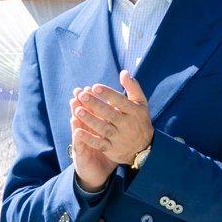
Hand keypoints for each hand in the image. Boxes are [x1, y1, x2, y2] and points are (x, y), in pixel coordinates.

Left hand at [70, 70, 153, 185]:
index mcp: (134, 111)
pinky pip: (99, 144)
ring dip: (90, 120)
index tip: (95, 87)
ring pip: (103, 128)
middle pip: (110, 114)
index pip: (120, 101)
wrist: (144, 148)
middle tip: (82, 96)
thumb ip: (133, 88)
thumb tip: (124, 72)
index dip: (108, 94)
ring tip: (77, 110)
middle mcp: (127, 124)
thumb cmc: (139, 119)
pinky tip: (77, 131)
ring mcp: (119, 137)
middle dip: (95, 105)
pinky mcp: (111, 149)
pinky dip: (88, 139)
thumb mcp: (140, 103)